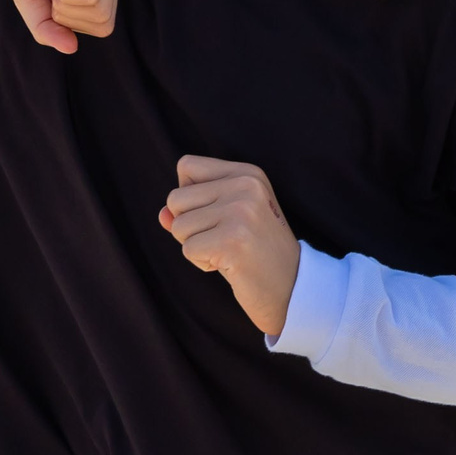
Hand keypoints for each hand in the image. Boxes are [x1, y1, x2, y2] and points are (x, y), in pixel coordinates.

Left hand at [159, 155, 301, 335]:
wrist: (292, 287)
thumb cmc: (254, 253)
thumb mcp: (226, 220)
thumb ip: (192, 211)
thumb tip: (162, 215)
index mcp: (247, 173)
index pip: (187, 167)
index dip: (189, 197)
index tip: (217, 216)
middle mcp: (245, 186)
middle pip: (175, 198)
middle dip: (189, 227)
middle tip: (223, 239)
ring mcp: (241, 212)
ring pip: (178, 226)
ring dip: (196, 246)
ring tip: (227, 252)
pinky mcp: (233, 240)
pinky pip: (188, 249)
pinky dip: (202, 263)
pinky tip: (229, 265)